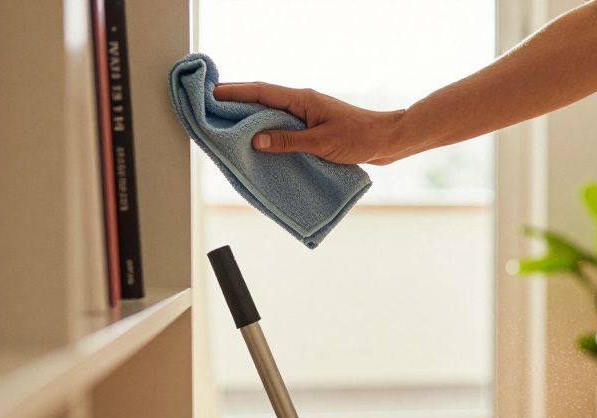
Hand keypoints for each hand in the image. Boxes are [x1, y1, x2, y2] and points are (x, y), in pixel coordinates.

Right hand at [213, 82, 406, 164]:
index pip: (261, 92)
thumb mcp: (321, 143)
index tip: (211, 93)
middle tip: (210, 113)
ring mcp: (306, 116)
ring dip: (251, 122)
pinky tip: (258, 146)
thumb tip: (255, 140)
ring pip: (271, 117)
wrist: (386, 141)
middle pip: (261, 102)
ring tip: (226, 131)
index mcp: (301, 100)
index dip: (234, 92)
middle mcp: (301, 104)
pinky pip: (283, 129)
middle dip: (236, 106)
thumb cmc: (359, 138)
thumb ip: (288, 141)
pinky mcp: (312, 130)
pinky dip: (268, 135)